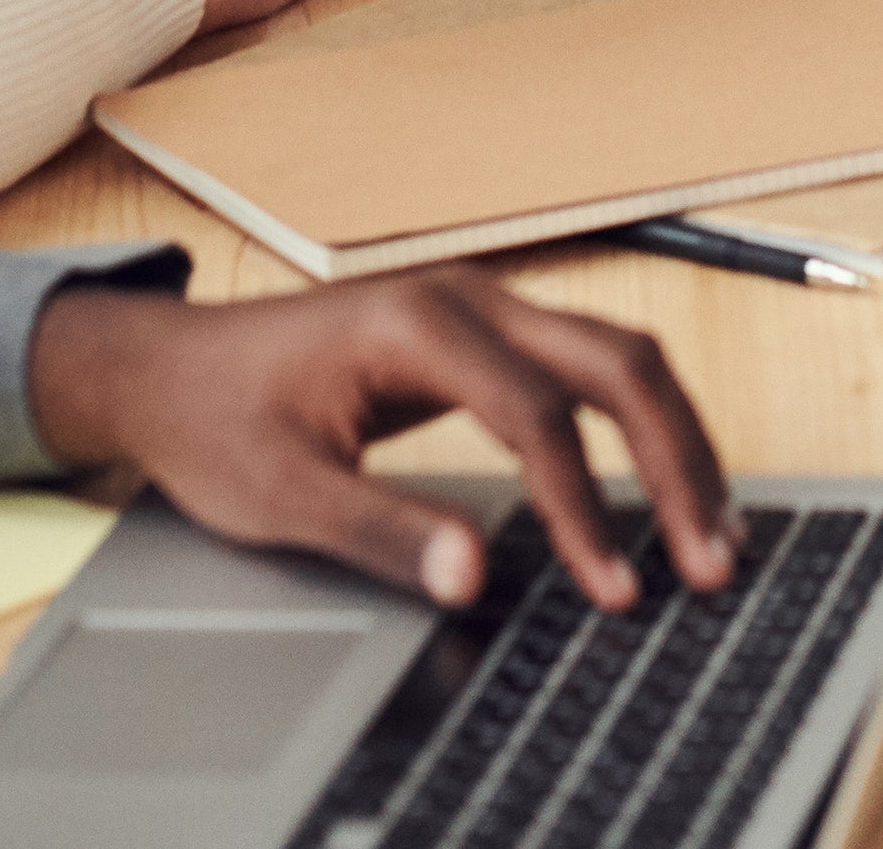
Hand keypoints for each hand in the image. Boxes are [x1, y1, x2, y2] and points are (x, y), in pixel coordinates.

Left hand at [25, 269, 735, 614]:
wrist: (171, 367)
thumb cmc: (217, 420)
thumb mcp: (280, 492)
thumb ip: (381, 531)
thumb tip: (474, 577)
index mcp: (414, 324)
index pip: (535, 414)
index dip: (584, 508)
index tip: (612, 587)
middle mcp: (467, 296)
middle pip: (614, 362)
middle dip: (674, 461)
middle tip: (710, 558)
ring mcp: (484, 306)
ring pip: (617, 358)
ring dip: (673, 442)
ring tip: (711, 533)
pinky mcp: (487, 334)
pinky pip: (589, 370)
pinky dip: (639, 429)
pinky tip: (663, 491)